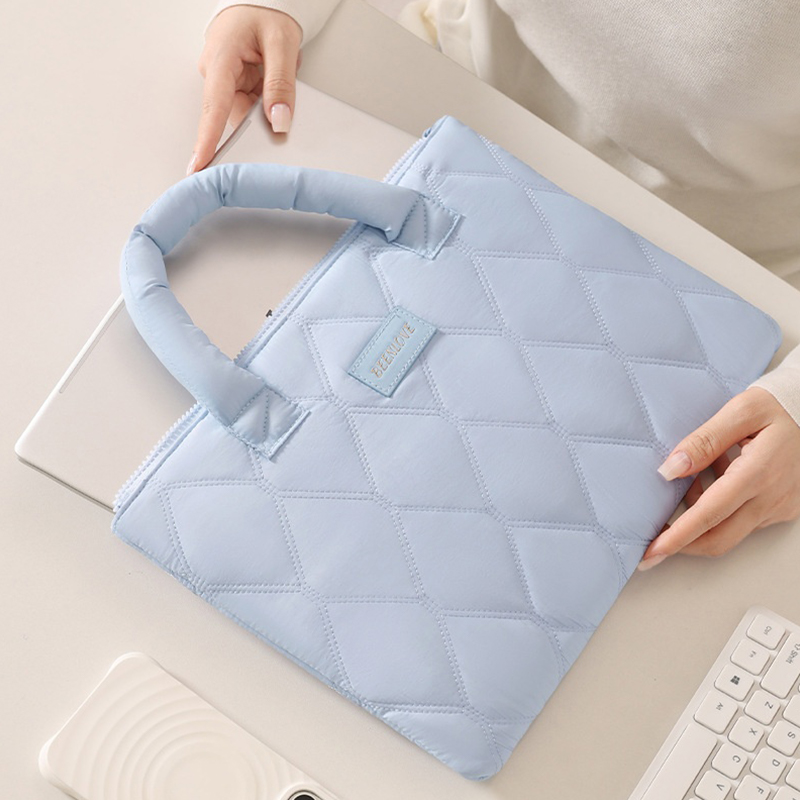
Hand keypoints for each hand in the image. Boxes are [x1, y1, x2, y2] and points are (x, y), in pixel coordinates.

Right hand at [188, 6, 302, 174]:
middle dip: (255, 119)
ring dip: (263, 107)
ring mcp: (224, 79)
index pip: (214, 108)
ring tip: (275, 78)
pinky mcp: (233, 84)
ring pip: (243, 112)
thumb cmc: (266, 11)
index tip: (199, 166)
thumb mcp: (282, 43)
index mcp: (220, 58)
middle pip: (231, 115)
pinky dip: (263, 102)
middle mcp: (216, 72)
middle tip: (275, 109)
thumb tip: (279, 121)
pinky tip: (271, 87)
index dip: (207, 140)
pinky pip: (249, 105)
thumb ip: (281, 84)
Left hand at [638, 387, 799, 569]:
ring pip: (730, 530)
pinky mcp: (783, 509)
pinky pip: (744, 521)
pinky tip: (714, 480)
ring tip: (690, 484)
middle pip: (719, 538)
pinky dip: (720, 510)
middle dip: (682, 544)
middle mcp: (771, 497)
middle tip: (652, 542)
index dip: (678, 537)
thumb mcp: (741, 410)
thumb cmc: (779, 406)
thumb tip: (669, 470)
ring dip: (701, 519)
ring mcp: (780, 507)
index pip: (710, 515)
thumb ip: (703, 440)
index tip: (653, 551)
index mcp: (758, 473)